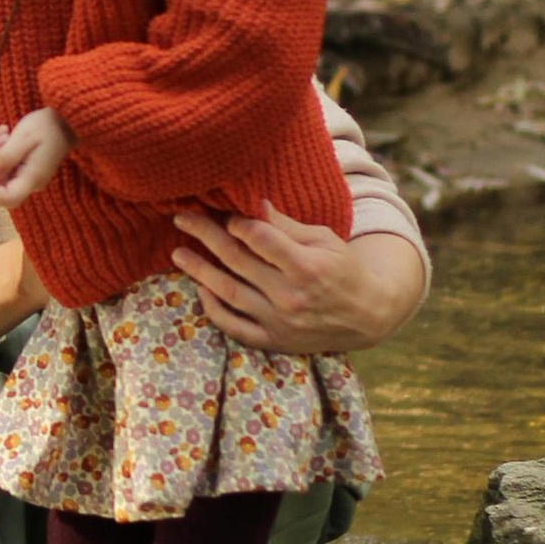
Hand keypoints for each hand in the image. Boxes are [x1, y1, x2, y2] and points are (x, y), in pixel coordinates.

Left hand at [0, 106, 71, 206]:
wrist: (63, 121)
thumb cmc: (46, 126)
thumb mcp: (24, 137)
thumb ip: (5, 157)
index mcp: (32, 178)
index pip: (5, 199)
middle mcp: (28, 183)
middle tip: (1, 138)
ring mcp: (24, 177)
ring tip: (4, 132)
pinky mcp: (20, 169)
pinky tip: (4, 133)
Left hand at [170, 203, 426, 356]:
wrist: (366, 315)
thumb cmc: (342, 269)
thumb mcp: (323, 240)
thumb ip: (286, 226)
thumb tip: (252, 203)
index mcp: (307, 266)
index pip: (260, 239)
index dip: (237, 222)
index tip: (225, 212)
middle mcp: (290, 296)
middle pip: (237, 260)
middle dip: (206, 235)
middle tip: (183, 218)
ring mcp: (279, 321)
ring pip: (228, 292)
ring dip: (199, 270)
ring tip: (178, 252)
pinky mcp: (273, 340)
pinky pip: (233, 326)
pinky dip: (213, 308)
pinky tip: (201, 288)